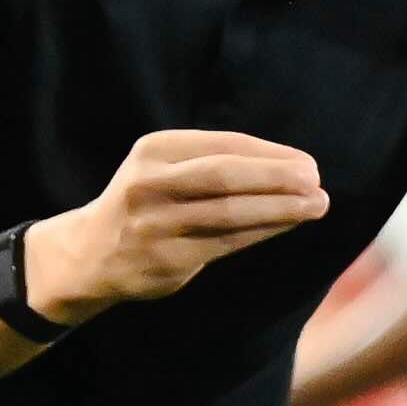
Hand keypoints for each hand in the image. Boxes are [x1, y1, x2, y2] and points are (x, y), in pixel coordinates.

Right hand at [27, 129, 331, 316]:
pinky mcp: (166, 259)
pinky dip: (262, 232)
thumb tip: (288, 165)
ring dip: (279, 210)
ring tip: (316, 206)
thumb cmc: (146, 202)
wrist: (90, 254)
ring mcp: (157, 223)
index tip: (307, 163)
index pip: (224, 145)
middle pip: (225, 175)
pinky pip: (225, 243)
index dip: (270, 154)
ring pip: (229, 213)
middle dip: (276, 177)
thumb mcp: (164, 167)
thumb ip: (212, 162)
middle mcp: (151, 183)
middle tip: (316, 181)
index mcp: (155, 149)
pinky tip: (286, 226)